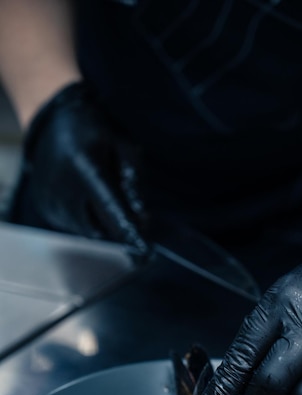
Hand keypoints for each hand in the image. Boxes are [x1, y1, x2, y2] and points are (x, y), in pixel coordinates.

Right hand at [9, 81, 148, 255]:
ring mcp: (51, 201)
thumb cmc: (95, 132)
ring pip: (88, 231)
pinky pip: (75, 227)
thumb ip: (135, 178)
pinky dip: (88, 220)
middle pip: (100, 228)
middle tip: (132, 218)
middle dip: (119, 229)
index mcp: (85, 167)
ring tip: (104, 196)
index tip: (145, 252)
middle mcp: (64, 188)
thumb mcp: (123, 144)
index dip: (129, 231)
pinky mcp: (45, 208)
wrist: (53, 123)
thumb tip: (141, 215)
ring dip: (103, 224)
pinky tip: (88, 199)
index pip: (111, 208)